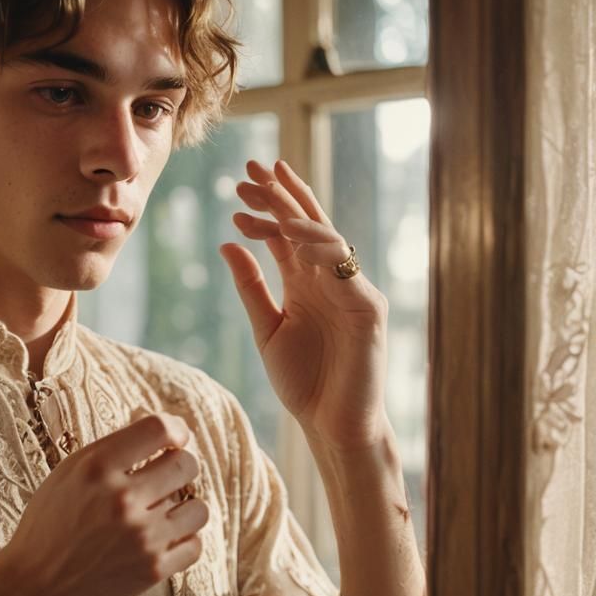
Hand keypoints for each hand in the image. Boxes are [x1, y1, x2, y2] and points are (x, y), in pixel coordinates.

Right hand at [0, 413, 208, 595]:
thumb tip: (162, 431)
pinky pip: (194, 544)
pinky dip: (182, 541)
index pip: (159, 429)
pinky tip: (163, 539)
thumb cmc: (50, 524)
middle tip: (166, 477)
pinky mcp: (152, 570)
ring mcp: (141, 536)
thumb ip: (112, 450)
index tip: (175, 438)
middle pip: (186, 465)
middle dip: (180, 467)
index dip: (175, 430)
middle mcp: (122, 498)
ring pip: (198, 508)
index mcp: (97, 466)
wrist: (34, 586)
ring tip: (164, 512)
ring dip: (185, 508)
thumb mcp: (68, 473)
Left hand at [220, 159, 389, 449]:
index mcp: (306, 283)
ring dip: (294, 215)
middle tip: (250, 170)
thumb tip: (227, 244)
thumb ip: (251, 287)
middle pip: (306, 226)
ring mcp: (352, 289)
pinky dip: (321, 248)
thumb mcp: (266, 328)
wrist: (331, 425)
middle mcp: (330, 279)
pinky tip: (293, 236)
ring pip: (326, 239)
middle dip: (280, 195)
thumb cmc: (304, 383)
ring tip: (262, 196)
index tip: (236, 189)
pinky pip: (345, 268)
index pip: (287, 234)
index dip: (267, 207)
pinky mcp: (368, 307)